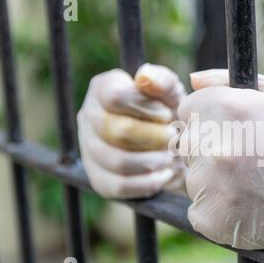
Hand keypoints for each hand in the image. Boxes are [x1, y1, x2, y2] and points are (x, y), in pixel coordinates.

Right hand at [78, 63, 185, 198]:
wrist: (170, 146)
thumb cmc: (168, 113)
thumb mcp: (171, 94)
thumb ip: (163, 81)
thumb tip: (145, 76)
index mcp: (102, 89)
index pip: (114, 97)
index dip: (145, 107)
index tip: (167, 114)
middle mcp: (88, 117)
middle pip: (116, 130)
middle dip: (153, 137)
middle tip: (175, 138)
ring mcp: (89, 149)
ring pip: (116, 160)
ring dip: (151, 161)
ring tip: (171, 158)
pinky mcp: (99, 179)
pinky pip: (118, 186)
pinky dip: (147, 183)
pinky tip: (164, 175)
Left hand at [178, 69, 263, 262]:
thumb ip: (229, 84)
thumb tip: (194, 80)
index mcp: (229, 109)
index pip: (188, 109)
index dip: (210, 119)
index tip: (233, 131)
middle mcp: (216, 147)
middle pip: (188, 144)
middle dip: (211, 148)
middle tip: (248, 160)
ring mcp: (214, 188)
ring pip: (194, 179)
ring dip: (215, 181)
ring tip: (255, 184)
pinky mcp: (215, 222)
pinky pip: (200, 210)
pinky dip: (219, 210)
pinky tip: (251, 205)